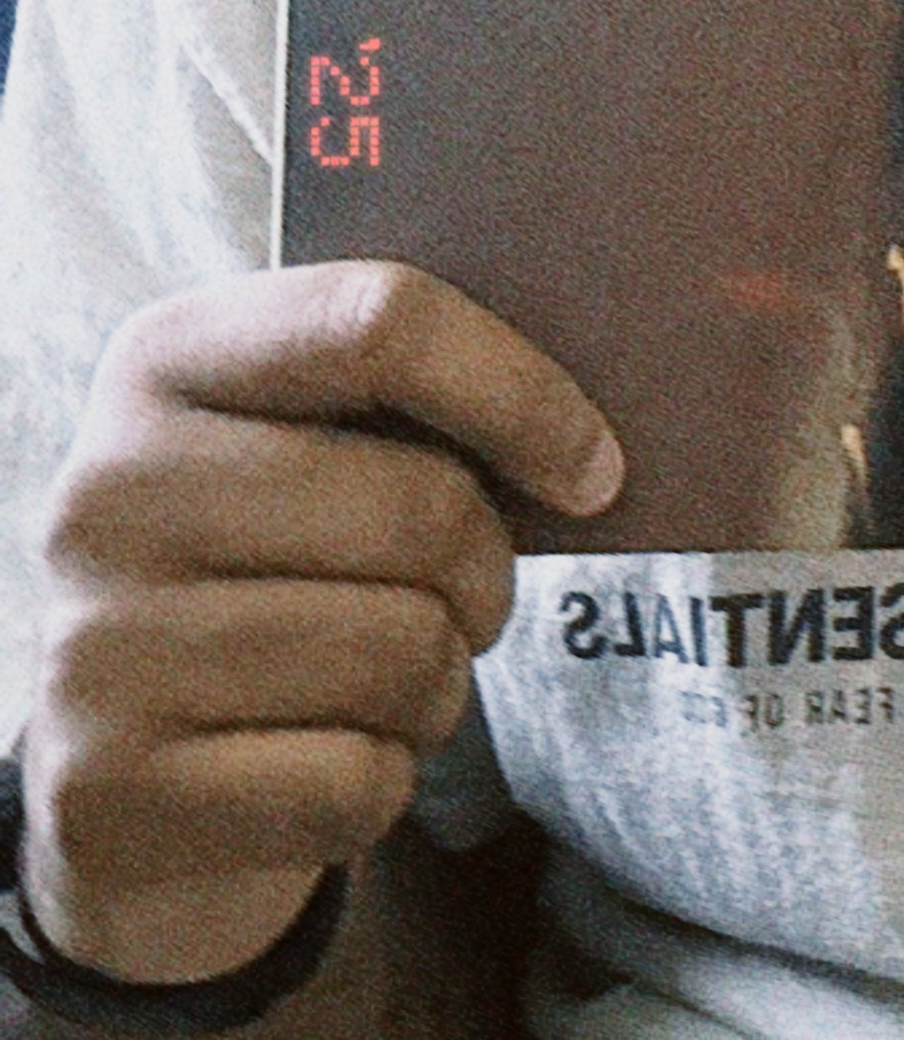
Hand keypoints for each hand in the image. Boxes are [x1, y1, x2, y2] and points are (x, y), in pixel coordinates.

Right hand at [22, 264, 620, 990]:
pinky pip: (351, 785)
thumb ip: (414, 402)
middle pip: (419, 507)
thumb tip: (593, 453)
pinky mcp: (109, 796)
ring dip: (439, 688)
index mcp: (163, 359)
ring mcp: (94, 650)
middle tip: (469, 602)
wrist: (113, 763)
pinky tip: (330, 761)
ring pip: (399, 654)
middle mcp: (106, 493)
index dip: (522, 392)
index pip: (383, 320)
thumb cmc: (264, 565)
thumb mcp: (300, 442)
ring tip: (390, 683)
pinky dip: (384, 784)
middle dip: (487, 573)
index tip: (596, 470)